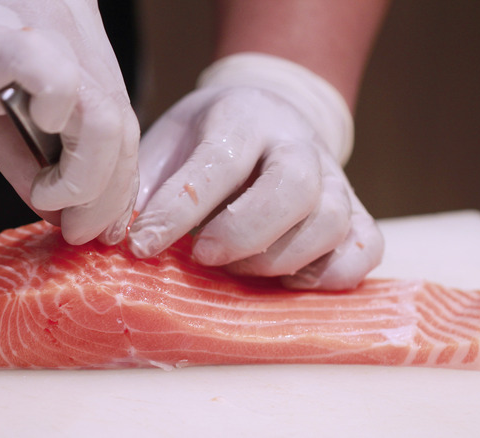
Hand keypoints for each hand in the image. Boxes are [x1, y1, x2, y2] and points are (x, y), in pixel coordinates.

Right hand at [0, 0, 138, 244]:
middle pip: (121, 121)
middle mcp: (66, 20)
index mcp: (68, 32)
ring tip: (54, 204)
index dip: (119, 174)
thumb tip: (59, 208)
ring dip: (91, 182)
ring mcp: (35, 23)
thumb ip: (26, 156)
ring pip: (105, 115)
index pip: (118, 111)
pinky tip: (38, 169)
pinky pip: (57, 85)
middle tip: (83, 233)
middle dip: (110, 193)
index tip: (102, 220)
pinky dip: (60, 139)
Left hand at [129, 53, 382, 289]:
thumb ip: (145, 185)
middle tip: (202, 256)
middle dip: (243, 233)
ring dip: (280, 259)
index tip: (141, 245)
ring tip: (238, 268)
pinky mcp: (358, 214)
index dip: (177, 210)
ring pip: (331, 223)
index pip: (218, 164)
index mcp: (244, 117)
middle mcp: (299, 144)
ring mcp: (337, 180)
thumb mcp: (168, 144)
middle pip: (294, 188)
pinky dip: (331, 275)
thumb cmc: (207, 140)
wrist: (268, 118)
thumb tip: (115, 237)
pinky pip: (365, 250)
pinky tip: (289, 280)